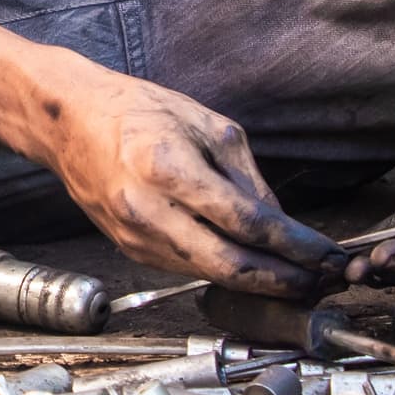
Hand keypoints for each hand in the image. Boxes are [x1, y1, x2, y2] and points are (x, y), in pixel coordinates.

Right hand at [19, 53, 347, 297]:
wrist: (67, 122)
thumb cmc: (135, 111)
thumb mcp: (207, 125)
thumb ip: (247, 179)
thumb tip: (283, 224)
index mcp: (169, 169)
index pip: (246, 222)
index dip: (294, 246)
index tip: (327, 255)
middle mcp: (148, 211)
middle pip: (229, 266)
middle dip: (282, 280)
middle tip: (320, 283)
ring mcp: (136, 237)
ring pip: (210, 275)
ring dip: (259, 283)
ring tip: (298, 280)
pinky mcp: (131, 250)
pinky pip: (189, 268)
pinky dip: (226, 273)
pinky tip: (253, 269)